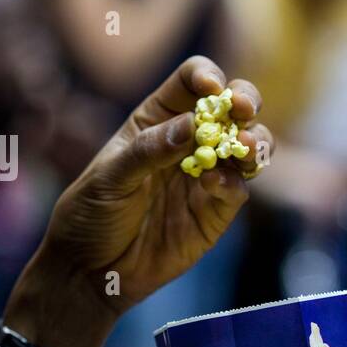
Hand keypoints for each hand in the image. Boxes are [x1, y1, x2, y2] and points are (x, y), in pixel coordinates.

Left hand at [3, 55, 271, 346]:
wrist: (91, 271)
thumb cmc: (90, 214)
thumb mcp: (109, 177)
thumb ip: (150, 150)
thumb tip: (192, 124)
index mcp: (157, 120)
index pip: (191, 81)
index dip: (207, 75)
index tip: (212, 87)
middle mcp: (188, 141)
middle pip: (232, 105)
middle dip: (246, 100)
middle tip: (244, 110)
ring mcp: (206, 174)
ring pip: (248, 144)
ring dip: (256, 141)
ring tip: (244, 148)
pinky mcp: (216, 210)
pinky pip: (238, 187)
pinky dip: (235, 182)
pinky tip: (214, 186)